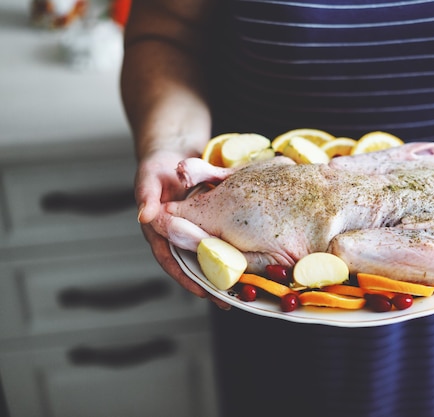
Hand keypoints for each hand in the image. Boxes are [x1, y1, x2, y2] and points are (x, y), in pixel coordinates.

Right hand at [135, 149, 230, 307]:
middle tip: (228, 300)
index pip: (170, 260)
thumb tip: (145, 216)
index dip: (185, 277)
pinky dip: (233, 250)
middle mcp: (177, 236)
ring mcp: (194, 231)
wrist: (174, 156)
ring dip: (224, 272)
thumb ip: (146, 197)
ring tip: (244, 288)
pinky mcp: (209, 224)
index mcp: (159, 232)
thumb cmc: (158, 168)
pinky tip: (251, 261)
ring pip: (209, 256)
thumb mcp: (149, 178)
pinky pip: (221, 240)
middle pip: (192, 265)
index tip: (202, 291)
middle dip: (209, 284)